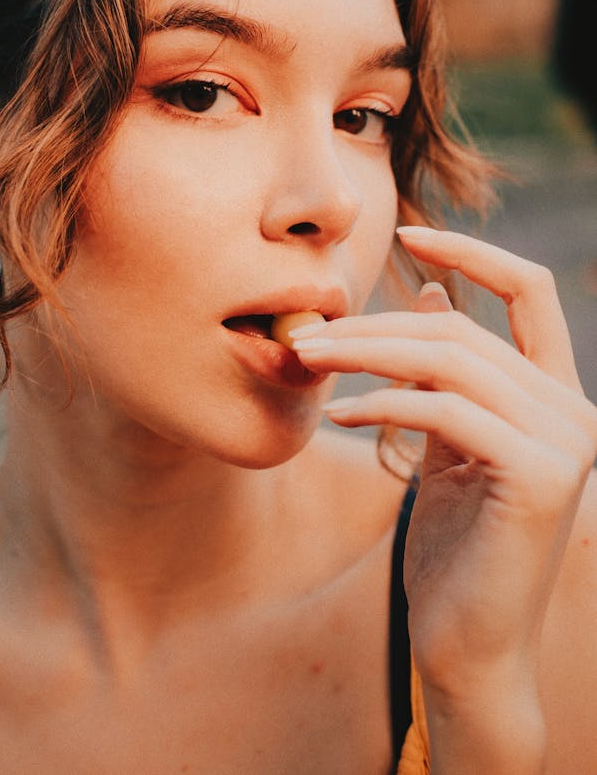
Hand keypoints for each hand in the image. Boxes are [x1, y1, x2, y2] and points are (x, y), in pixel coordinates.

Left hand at [292, 227, 596, 768]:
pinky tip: (339, 412)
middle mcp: (573, 411)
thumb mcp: (444, 443)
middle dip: (377, 325)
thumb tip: (427, 293)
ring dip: (368, 354)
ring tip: (310, 360)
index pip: (532, 291)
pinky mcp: (539, 475)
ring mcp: (565, 442)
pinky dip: (383, 403)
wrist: (466, 646)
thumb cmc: (451, 546)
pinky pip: (445, 410)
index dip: (473, 253)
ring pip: (453, 360)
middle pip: (465, 330)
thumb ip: (443, 373)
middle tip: (310, 332)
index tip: (410, 234)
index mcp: (554, 396)